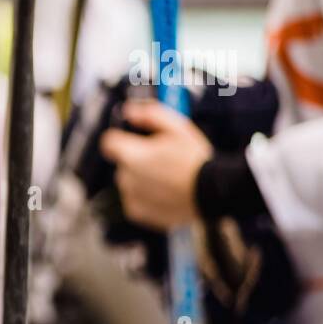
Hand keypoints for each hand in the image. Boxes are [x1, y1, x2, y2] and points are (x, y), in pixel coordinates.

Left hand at [99, 100, 212, 230]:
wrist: (213, 193)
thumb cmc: (195, 159)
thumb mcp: (178, 127)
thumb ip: (150, 115)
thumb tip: (129, 111)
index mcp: (131, 155)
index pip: (109, 141)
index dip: (121, 138)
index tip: (134, 139)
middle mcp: (126, 177)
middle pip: (123, 162)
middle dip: (137, 159)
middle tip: (163, 160)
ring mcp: (130, 196)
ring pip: (128, 181)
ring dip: (141, 178)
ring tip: (168, 177)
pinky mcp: (137, 212)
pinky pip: (134, 199)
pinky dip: (145, 196)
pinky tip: (165, 192)